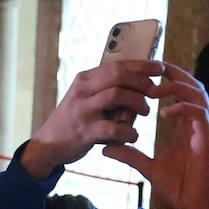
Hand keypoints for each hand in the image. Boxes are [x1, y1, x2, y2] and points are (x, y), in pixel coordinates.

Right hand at [22, 60, 165, 179]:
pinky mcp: (85, 131)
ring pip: (118, 95)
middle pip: (120, 75)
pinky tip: (133, 135)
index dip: (142, 65)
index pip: (118, 64)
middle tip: (155, 92)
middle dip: (143, 81)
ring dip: (138, 103)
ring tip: (144, 112)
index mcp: (85, 79)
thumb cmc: (74, 120)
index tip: (160, 67)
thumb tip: (137, 80)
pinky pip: (114, 128)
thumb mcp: (85, 97)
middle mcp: (82, 90)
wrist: (48, 144)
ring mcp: (83, 110)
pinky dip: (129, 132)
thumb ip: (105, 88)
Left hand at [101, 63, 208, 208]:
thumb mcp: (149, 168)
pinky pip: (199, 112)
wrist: (200, 206)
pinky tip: (164, 112)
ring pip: (197, 92)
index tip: (141, 76)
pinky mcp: (208, 137)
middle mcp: (197, 122)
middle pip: (190, 84)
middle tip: (149, 68)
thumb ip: (130, 155)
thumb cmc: (181, 187)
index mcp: (185, 125)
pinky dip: (182, 107)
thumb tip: (106, 149)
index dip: (163, 80)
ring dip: (175, 86)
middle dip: (171, 73)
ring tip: (152, 89)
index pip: (178, 93)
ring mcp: (204, 128)